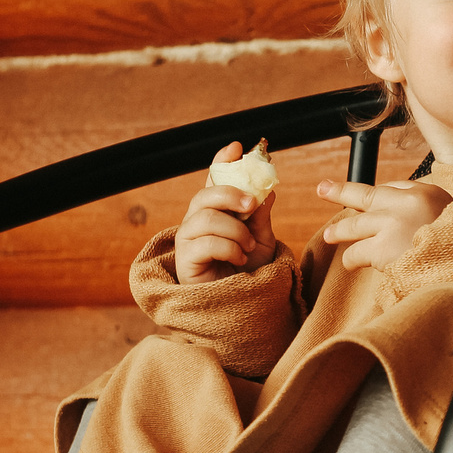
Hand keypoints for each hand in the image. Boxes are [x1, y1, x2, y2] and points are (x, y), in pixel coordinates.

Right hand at [173, 143, 279, 283]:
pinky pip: (205, 243)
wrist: (242, 304)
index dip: (221, 162)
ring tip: (248, 247)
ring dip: (235, 230)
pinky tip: (239, 259)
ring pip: (206, 218)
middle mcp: (196, 221)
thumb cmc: (247, 271)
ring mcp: (188, 240)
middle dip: (230, 194)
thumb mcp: (261, 240)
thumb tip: (267, 191)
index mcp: (215, 211)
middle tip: (253, 204)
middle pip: (204, 195)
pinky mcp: (185, 260)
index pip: (213, 180)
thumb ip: (260, 217)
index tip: (236, 147)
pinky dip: (229, 248)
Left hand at [317, 178, 451, 269]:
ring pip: (355, 224)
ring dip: (340, 230)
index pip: (395, 186)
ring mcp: (392, 224)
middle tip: (323, 189)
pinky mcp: (382, 249)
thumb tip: (404, 210)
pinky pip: (356, 253)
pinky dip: (352, 259)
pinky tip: (351, 263)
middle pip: (367, 194)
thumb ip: (429, 209)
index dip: (381, 195)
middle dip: (341, 192)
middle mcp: (407, 203)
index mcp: (427, 193)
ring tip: (330, 235)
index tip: (366, 198)